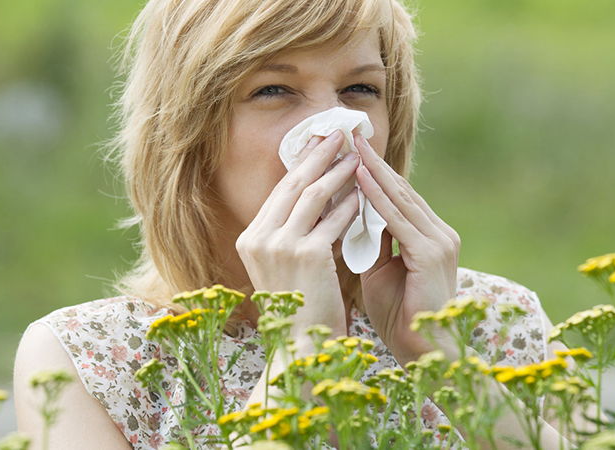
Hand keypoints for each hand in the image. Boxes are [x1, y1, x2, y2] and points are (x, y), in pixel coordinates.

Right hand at [236, 131, 359, 342]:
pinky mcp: (305, 254)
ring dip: (338, 172)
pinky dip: (350, 204)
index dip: (301, 164)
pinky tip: (363, 193)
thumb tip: (322, 199)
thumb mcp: (287, 267)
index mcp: (250, 240)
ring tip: (357, 156)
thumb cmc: (298, 310)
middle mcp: (258, 238)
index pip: (280, 192)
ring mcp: (279, 245)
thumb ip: (295, 234)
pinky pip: (333, 219)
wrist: (299, 348)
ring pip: (313, 195)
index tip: (319, 144)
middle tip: (338, 133)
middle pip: (293, 184)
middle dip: (318, 155)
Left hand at [354, 134, 460, 365]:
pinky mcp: (431, 253)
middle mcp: (439, 233)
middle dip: (372, 162)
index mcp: (429, 237)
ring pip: (400, 198)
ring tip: (351, 146)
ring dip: (373, 171)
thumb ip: (372, 242)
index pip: (398, 197)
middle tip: (349, 134)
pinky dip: (378, 198)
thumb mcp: (380, 271)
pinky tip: (360, 179)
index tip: (350, 150)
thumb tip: (350, 217)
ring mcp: (438, 241)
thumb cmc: (399, 315)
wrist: (423, 352)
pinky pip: (398, 219)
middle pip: (401, 189)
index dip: (373, 173)